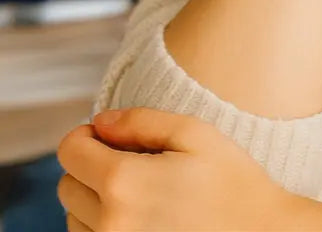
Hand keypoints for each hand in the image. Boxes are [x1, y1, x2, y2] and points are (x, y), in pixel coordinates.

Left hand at [56, 107, 294, 230]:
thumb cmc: (233, 184)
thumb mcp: (195, 134)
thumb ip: (141, 121)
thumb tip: (101, 122)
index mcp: (124, 183)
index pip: (70, 151)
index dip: (87, 136)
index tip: (110, 137)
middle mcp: (110, 226)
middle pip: (67, 186)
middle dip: (91, 168)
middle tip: (132, 165)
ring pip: (75, 221)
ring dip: (95, 203)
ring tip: (142, 198)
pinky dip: (105, 230)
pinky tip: (141, 221)